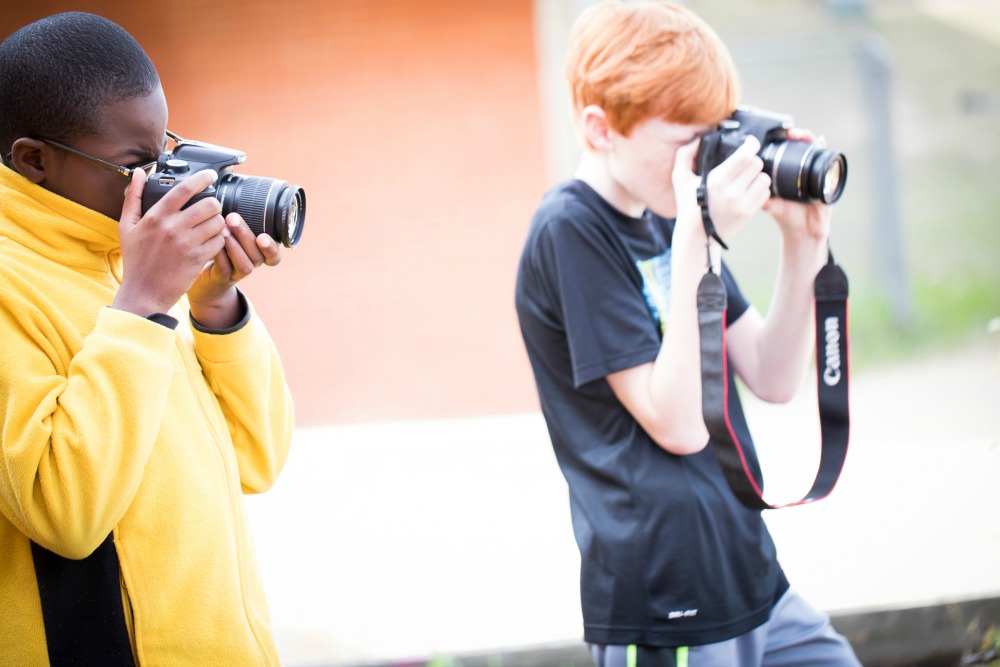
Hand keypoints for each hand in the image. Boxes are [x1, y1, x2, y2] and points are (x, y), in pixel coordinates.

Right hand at [113, 169, 226, 315]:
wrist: (144, 292)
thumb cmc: (136, 259)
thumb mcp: (127, 226)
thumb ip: (133, 197)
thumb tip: (139, 173)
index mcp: (156, 216)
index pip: (184, 189)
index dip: (202, 178)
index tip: (211, 175)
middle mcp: (173, 228)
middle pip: (209, 204)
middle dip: (214, 204)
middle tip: (211, 208)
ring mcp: (187, 244)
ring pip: (218, 222)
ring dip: (218, 222)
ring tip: (210, 226)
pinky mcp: (198, 259)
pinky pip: (220, 241)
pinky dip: (219, 240)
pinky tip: (210, 242)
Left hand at [186, 213, 282, 327]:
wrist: (205, 276)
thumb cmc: (220, 247)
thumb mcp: (232, 232)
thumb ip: (236, 219)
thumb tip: (233, 188)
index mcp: (259, 253)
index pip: (275, 256)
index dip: (272, 247)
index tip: (263, 236)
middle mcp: (252, 264)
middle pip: (258, 255)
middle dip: (246, 236)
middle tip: (233, 218)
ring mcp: (237, 273)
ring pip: (245, 265)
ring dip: (235, 246)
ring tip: (222, 230)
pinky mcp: (222, 278)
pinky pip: (225, 268)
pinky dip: (220, 254)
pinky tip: (212, 241)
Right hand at [672, 136, 770, 243]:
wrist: (696, 236)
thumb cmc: (687, 204)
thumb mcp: (679, 178)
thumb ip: (685, 154)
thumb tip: (698, 138)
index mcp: (716, 180)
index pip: (745, 155)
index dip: (751, 144)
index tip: (750, 142)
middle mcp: (731, 193)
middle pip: (757, 164)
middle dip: (752, 160)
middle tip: (744, 162)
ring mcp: (742, 204)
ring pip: (764, 178)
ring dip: (757, 175)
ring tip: (747, 177)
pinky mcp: (749, 213)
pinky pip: (765, 193)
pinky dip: (759, 189)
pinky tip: (748, 190)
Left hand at [763, 128, 831, 243]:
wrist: (803, 231)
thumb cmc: (787, 217)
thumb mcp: (772, 206)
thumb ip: (762, 198)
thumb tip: (747, 189)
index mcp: (790, 173)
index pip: (789, 152)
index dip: (785, 142)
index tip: (778, 136)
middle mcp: (804, 171)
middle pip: (803, 147)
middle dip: (798, 137)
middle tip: (791, 133)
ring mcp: (816, 174)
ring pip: (815, 151)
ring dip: (810, 140)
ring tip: (804, 135)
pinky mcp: (827, 180)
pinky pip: (828, 162)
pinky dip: (825, 151)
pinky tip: (821, 142)